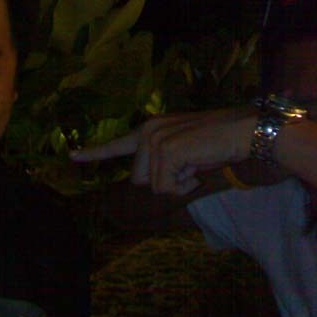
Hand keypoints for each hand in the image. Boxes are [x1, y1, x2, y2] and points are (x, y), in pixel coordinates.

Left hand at [70, 108, 256, 194]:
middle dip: (164, 183)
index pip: (116, 145)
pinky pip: (166, 186)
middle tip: (189, 168)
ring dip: (177, 184)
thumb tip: (150, 184)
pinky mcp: (166, 150)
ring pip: (152, 186)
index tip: (71, 156)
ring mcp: (155, 139)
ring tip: (196, 164)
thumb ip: (162, 162)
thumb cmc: (219, 143)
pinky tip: (198, 167)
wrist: (246, 131)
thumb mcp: (184, 152)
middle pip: (138, 180)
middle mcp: (148, 132)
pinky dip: (185, 185)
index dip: (94, 153)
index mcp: (150, 130)